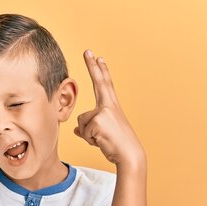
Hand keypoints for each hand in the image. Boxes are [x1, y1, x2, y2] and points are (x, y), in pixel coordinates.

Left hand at [74, 49, 145, 164]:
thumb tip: (77, 130)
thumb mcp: (101, 136)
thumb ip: (89, 129)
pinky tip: (101, 142)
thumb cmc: (116, 146)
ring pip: (82, 121)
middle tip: (87, 50)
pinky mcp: (98, 120)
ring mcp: (104, 111)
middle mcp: (109, 106)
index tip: (98, 57)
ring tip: (102, 140)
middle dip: (93, 65)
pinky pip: (83, 130)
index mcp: (112, 107)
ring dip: (88, 135)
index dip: (101, 71)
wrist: (129, 155)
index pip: (106, 85)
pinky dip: (89, 139)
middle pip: (99, 82)